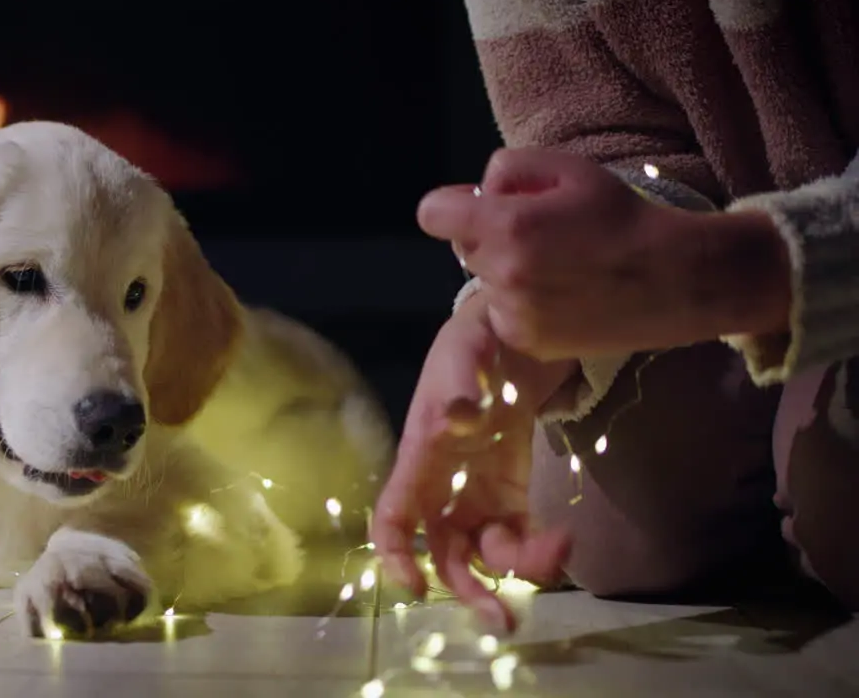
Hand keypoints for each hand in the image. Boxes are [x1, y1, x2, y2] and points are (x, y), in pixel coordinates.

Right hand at [371, 292, 573, 632]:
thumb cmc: (474, 344)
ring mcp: (478, 494)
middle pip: (443, 553)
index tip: (416, 587)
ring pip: (484, 553)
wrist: (510, 337)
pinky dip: (538, 548)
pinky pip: (518, 535)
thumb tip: (461, 414)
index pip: (392, 517)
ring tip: (556, 554)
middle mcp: (443, 488)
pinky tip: (563, 540)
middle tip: (503, 621)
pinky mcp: (512, 493)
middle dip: (468, 591)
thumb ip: (462, 381)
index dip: (395, 555)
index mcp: (420, 459)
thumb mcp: (466, 353)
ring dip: (514, 572)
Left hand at [418, 148, 791, 359]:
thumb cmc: (623, 216)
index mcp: (506, 226)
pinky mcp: (527, 342)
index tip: (479, 209)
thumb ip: (508, 170)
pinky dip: (522, 306)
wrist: (678, 279)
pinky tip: (564, 296)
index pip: (432, 213)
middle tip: (541, 234)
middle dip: (488, 237)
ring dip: (505, 273)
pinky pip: (503, 315)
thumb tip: (475, 193)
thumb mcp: (568, 168)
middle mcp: (502, 273)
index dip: (453, 207)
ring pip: (484, 283)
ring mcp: (513, 313)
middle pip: (462, 247)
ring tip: (559, 267)